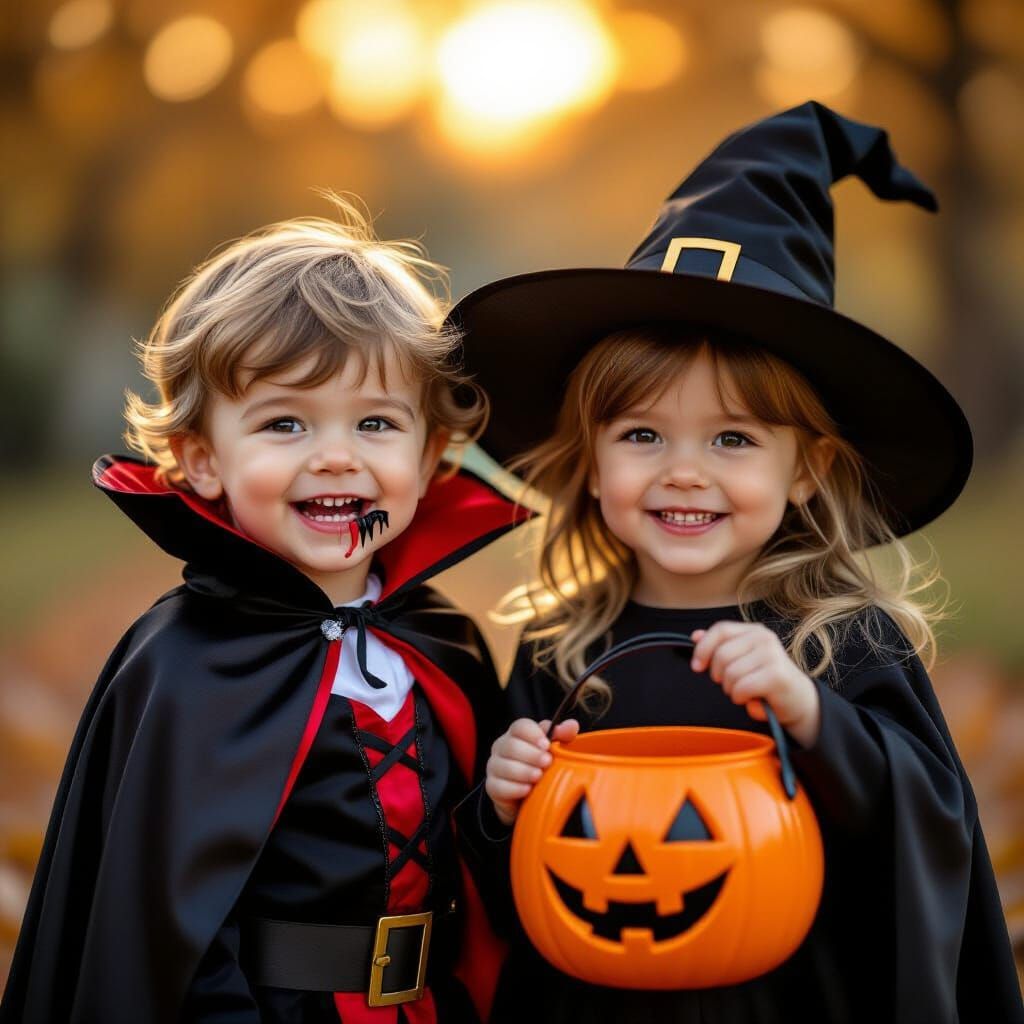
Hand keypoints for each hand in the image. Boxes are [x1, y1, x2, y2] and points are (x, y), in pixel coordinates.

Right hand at [486, 717, 579, 825]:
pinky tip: (528, 790)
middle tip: (547, 762)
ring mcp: (494, 767)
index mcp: (516, 735)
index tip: (547, 745)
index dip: (533, 734)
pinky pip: (499, 786)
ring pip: (504, 766)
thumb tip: (572, 725)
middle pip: (511, 745)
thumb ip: (562, 735)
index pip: (520, 726)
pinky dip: (515, 788)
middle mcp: (502, 747)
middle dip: (531, 754)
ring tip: (539, 777)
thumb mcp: (553, 750)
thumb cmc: (539, 767)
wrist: (526, 797)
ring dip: (524, 772)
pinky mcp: (492, 787)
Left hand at [691, 621, 820, 747]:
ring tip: (744, 692)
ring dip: (731, 690)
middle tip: (730, 684)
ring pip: (730, 674)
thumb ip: (720, 646)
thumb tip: (695, 636)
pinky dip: (741, 698)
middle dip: (719, 676)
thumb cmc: (767, 680)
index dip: (703, 648)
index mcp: (754, 630)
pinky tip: (751, 699)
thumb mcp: (743, 659)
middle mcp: (764, 638)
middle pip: (721, 654)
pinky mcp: (776, 675)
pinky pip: (741, 688)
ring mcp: (772, 655)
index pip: (720, 629)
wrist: (799, 701)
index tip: (697, 666)